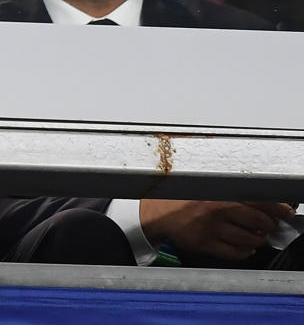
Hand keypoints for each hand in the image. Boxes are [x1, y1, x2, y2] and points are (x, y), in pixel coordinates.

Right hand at [140, 199, 293, 260]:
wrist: (155, 211)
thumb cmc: (181, 197)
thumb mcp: (207, 187)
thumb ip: (231, 192)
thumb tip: (262, 201)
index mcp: (219, 192)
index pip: (260, 200)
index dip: (278, 208)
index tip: (285, 212)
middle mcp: (217, 209)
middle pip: (259, 222)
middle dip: (267, 225)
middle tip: (266, 225)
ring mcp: (211, 228)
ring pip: (249, 239)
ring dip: (256, 240)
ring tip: (254, 236)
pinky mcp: (204, 244)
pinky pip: (234, 253)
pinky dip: (243, 252)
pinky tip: (243, 248)